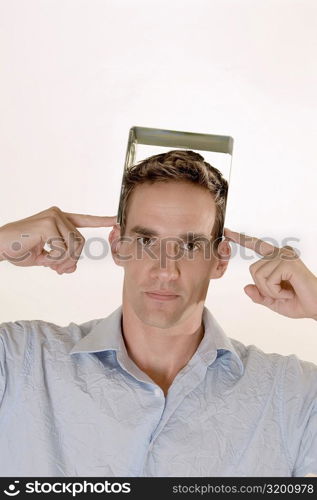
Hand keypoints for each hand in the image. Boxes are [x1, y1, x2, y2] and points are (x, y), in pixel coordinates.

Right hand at [0, 206, 116, 273]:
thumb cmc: (19, 250)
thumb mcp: (44, 258)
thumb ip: (61, 260)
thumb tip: (73, 267)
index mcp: (58, 220)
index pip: (84, 220)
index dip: (100, 220)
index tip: (116, 219)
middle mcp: (58, 214)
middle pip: (81, 242)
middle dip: (72, 260)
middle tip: (58, 269)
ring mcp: (54, 217)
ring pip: (74, 246)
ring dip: (63, 261)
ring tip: (49, 264)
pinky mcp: (49, 223)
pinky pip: (63, 248)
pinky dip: (55, 258)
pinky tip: (42, 256)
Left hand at [224, 228, 316, 319]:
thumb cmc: (299, 302)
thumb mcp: (273, 301)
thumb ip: (259, 295)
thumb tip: (245, 287)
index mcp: (276, 258)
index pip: (256, 245)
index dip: (241, 238)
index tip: (227, 231)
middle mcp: (281, 253)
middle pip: (253, 269)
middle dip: (264, 288)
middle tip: (282, 293)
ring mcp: (285, 256)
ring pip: (259, 275)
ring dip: (271, 291)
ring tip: (287, 292)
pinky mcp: (288, 263)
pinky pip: (268, 280)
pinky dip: (276, 292)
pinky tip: (289, 292)